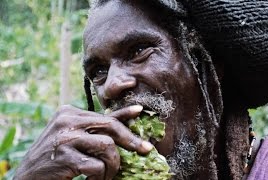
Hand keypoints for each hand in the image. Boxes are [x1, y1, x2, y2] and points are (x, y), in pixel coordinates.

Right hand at [14, 105, 152, 179]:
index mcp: (69, 113)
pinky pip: (96, 166)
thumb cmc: (56, 157)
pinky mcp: (64, 156)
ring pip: (108, 146)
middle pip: (110, 126)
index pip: (103, 114)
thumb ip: (95, 130)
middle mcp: (67, 121)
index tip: (140, 111)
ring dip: (113, 165)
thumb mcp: (74, 138)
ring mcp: (65, 138)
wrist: (29, 177)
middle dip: (131, 140)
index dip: (125, 114)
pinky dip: (100, 177)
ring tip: (106, 176)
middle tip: (145, 150)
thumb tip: (125, 124)